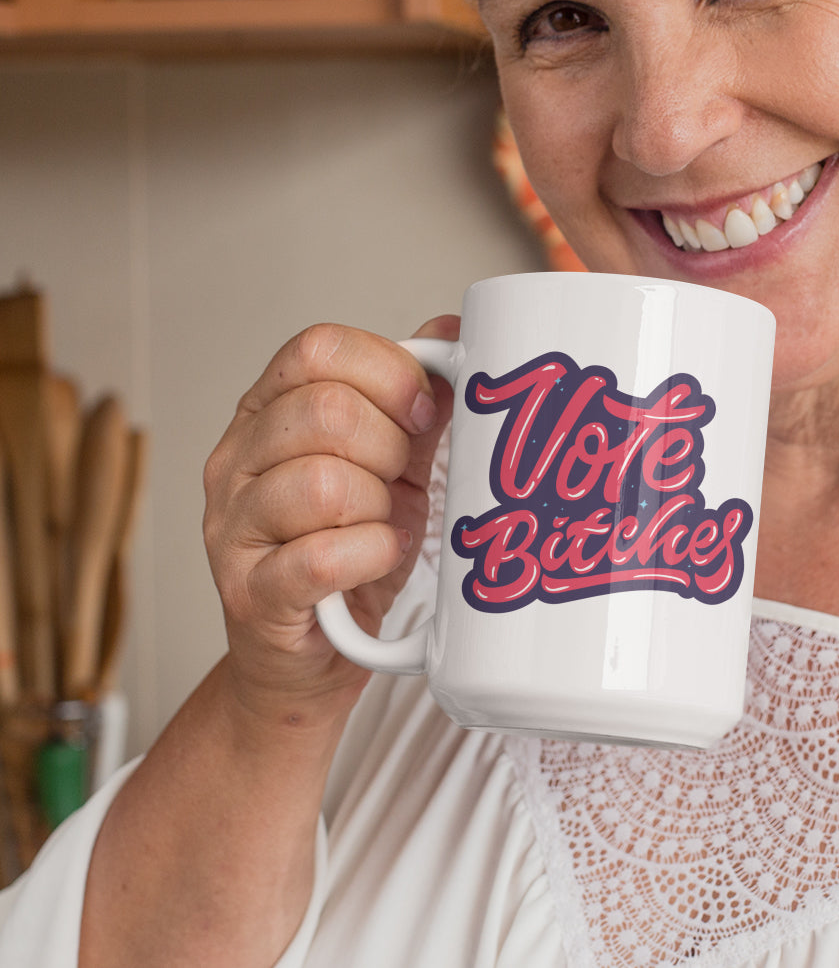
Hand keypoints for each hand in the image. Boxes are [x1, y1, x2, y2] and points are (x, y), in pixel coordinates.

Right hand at [202, 319, 457, 722]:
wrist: (309, 659)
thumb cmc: (350, 553)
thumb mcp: (391, 465)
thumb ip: (414, 401)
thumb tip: (453, 332)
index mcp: (267, 411)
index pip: (318, 349)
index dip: (388, 372)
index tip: (423, 410)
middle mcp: (235, 461)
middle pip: (325, 411)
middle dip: (390, 446)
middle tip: (401, 480)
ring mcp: (232, 528)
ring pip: (323, 482)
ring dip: (379, 505)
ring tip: (384, 523)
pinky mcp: (251, 593)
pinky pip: (322, 556)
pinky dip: (371, 553)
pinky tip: (379, 556)